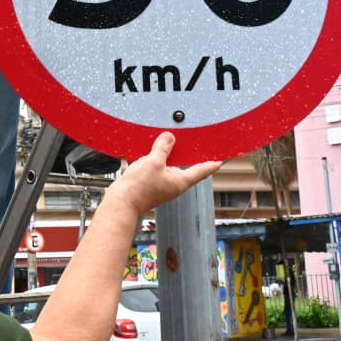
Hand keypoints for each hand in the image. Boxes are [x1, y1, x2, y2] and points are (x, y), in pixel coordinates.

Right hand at [105, 133, 221, 217]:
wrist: (121, 202)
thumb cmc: (139, 189)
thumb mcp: (153, 162)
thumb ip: (163, 148)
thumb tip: (169, 138)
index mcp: (180, 181)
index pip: (201, 171)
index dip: (211, 164)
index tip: (219, 161)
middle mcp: (173, 184)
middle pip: (184, 167)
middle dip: (186, 155)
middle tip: (190, 143)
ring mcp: (161, 185)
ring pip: (168, 166)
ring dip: (167, 155)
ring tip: (165, 143)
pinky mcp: (150, 184)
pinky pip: (156, 168)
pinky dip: (155, 160)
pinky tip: (148, 152)